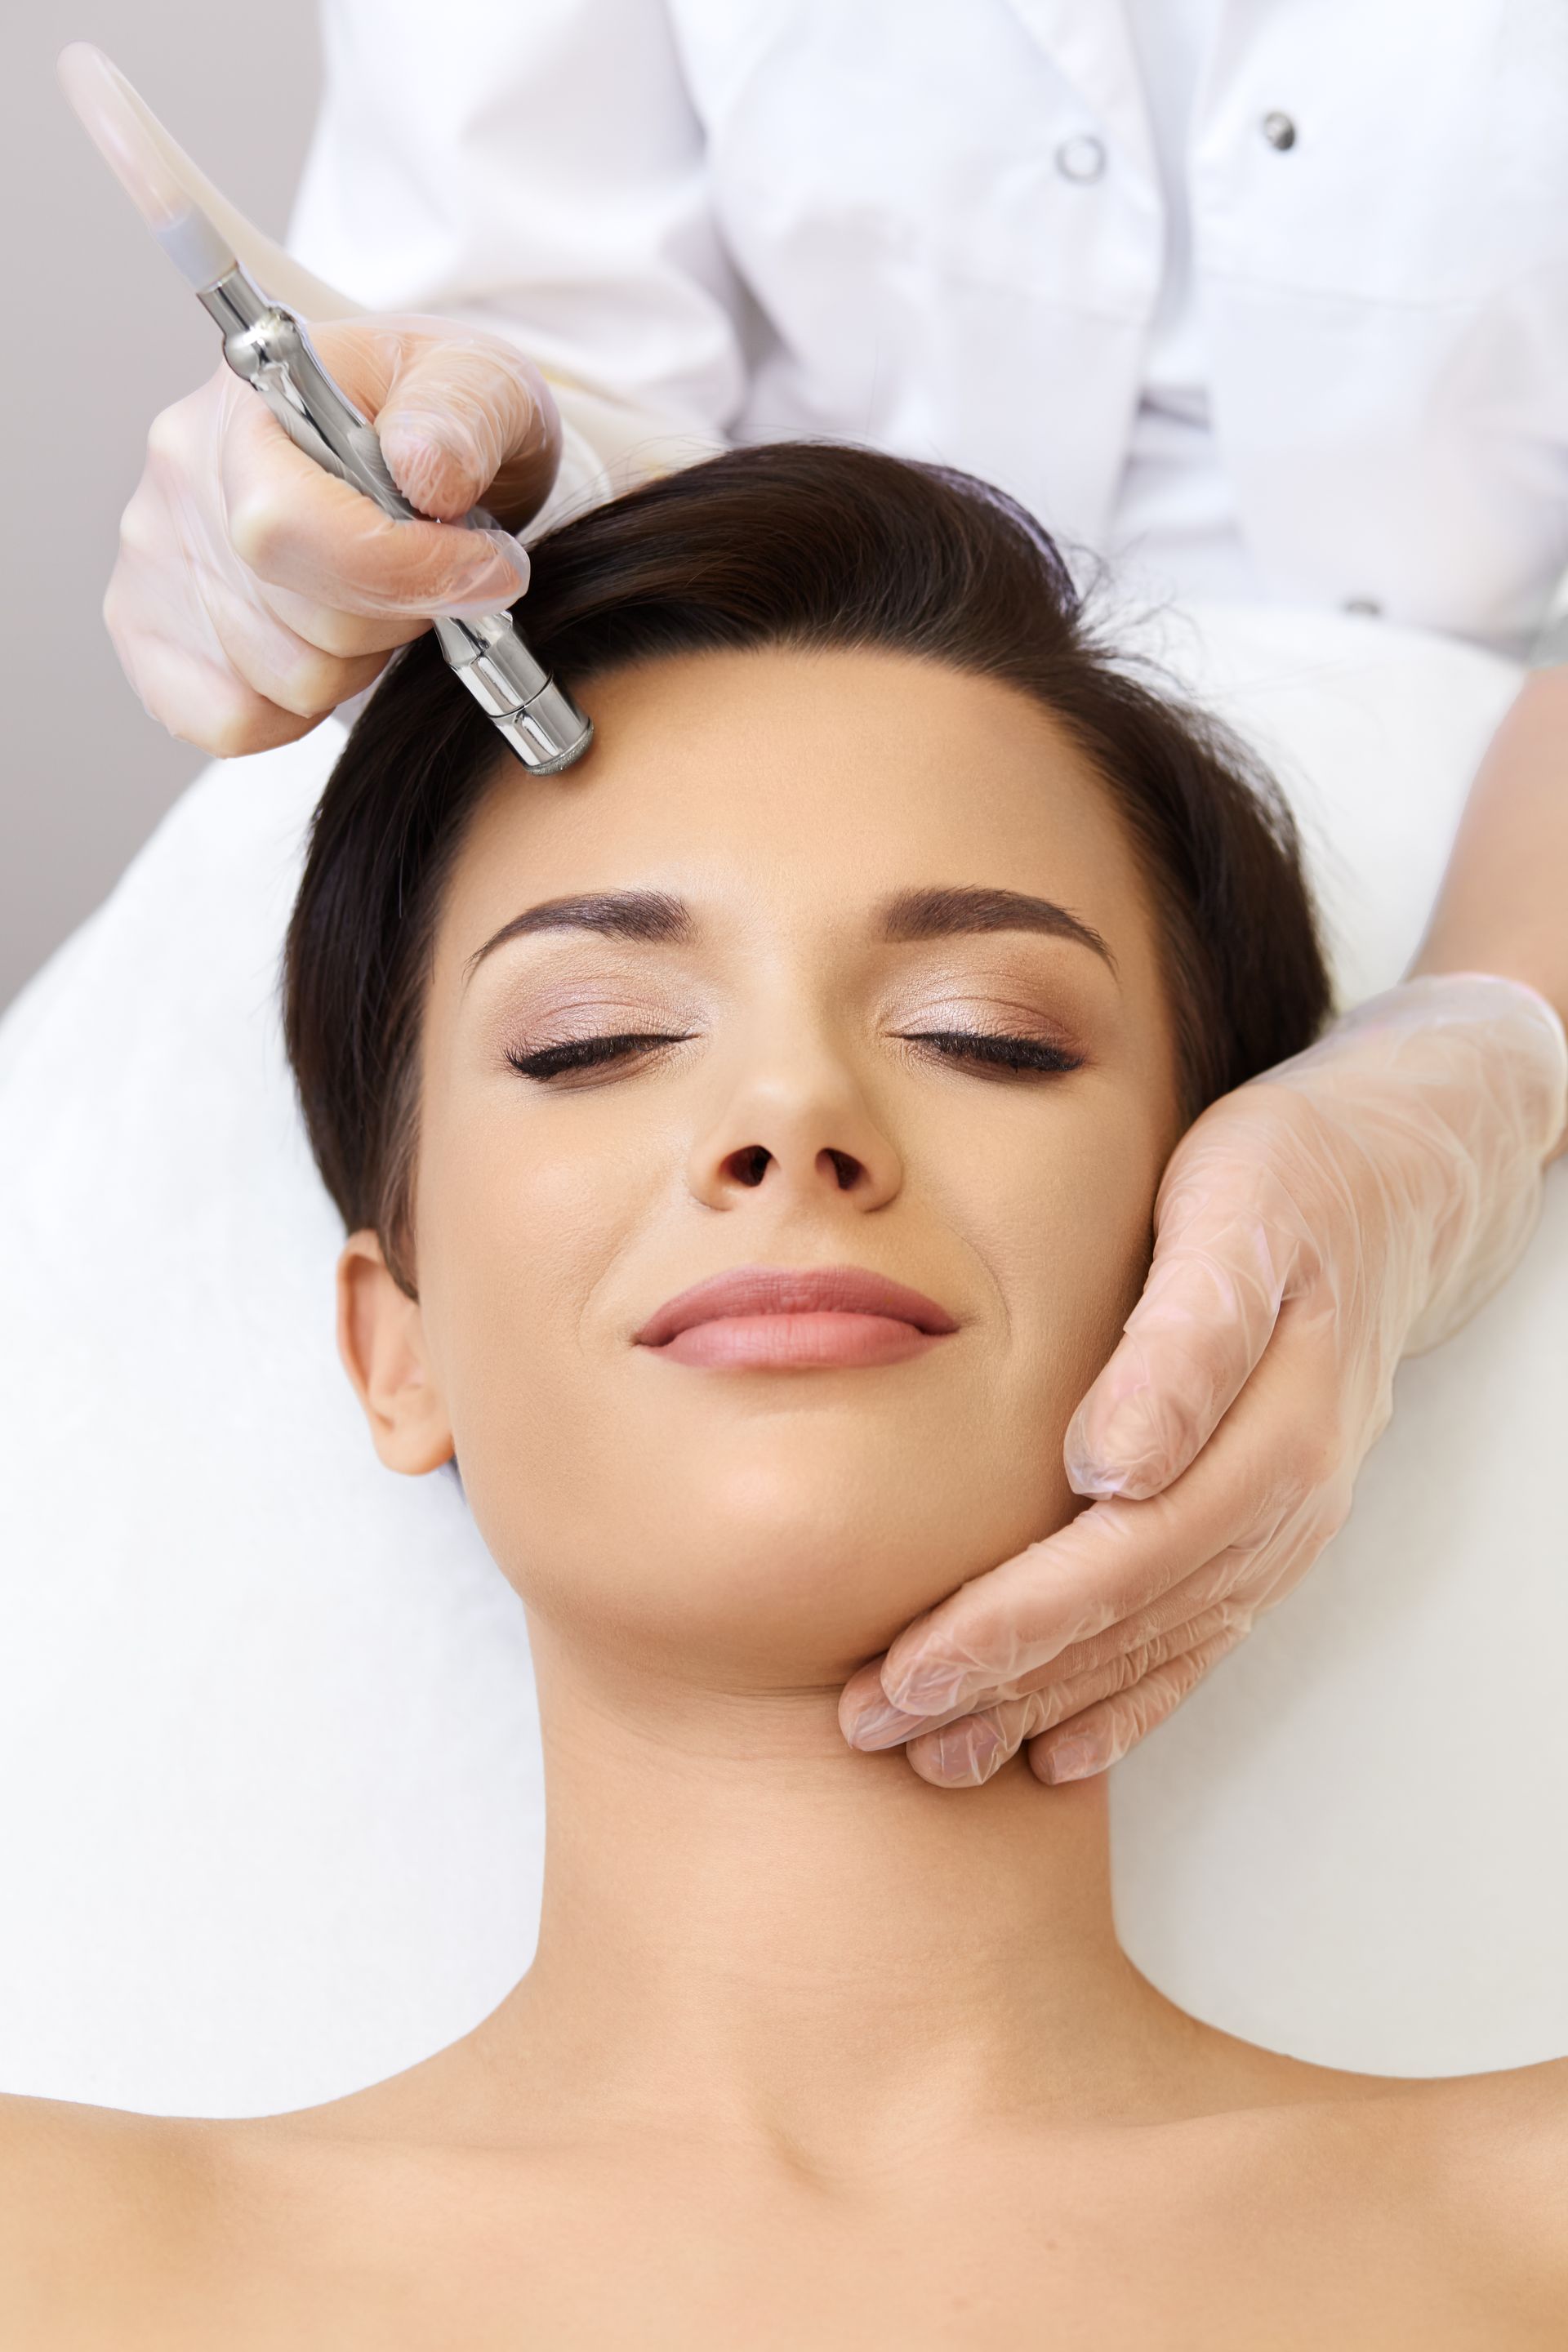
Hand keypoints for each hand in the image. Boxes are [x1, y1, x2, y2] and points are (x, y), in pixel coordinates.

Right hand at [106, 316, 560, 755]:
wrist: (405, 443)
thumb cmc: (438, 418)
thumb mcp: (481, 384)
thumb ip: (460, 417)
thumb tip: (423, 469)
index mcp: (248, 405)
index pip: (293, 528)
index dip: (407, 572)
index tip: (484, 567)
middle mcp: (181, 478)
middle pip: (305, 621)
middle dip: (398, 614)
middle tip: (427, 571)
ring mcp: (156, 558)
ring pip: (286, 680)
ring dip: (360, 659)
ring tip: (377, 596)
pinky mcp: (150, 629)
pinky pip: (231, 720)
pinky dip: (297, 708)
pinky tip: (330, 646)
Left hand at [840, 973, 1567, 1787]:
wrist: (1390, 1183)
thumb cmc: (1288, 1180)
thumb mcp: (1231, 1219)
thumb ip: (1181, 1343)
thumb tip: (1117, 1463)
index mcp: (1268, 1439)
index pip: (1118, 1561)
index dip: (1010, 1627)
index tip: (906, 1670)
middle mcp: (1282, 1508)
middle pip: (1125, 1624)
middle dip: (996, 1687)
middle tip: (875, 1729)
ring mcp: (1280, 1531)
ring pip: (1151, 1648)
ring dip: (1042, 1710)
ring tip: (935, 1758)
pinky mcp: (1265, 1531)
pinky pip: (1196, 1640)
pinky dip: (1127, 1704)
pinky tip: (1058, 1752)